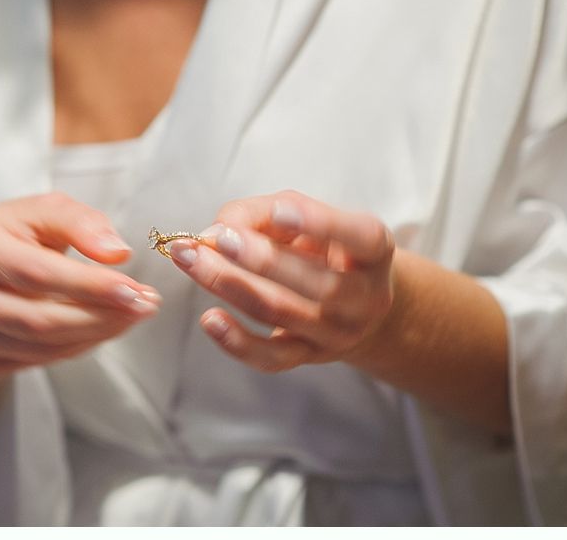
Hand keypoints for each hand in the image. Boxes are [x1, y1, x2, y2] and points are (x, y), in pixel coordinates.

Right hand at [0, 192, 160, 374]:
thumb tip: (117, 254)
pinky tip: (107, 325)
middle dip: (101, 315)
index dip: (89, 284)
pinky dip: (82, 344)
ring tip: (136, 313)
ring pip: (43, 345)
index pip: (36, 273)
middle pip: (40, 319)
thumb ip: (79, 222)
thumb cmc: (11, 235)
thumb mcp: (40, 211)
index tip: (134, 288)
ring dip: (99, 332)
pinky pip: (42, 359)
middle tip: (146, 304)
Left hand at [168, 190, 395, 372]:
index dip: (322, 223)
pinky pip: (272, 359)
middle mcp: (365, 297)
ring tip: (191, 260)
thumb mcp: (309, 217)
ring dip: (231, 284)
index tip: (279, 208)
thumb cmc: (324, 248)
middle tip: (217, 238)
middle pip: (316, 283)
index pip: (360, 236)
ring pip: (282, 312)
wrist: (355, 305)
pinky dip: (237, 341)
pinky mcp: (309, 357)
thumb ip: (265, 212)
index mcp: (374, 251)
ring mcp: (337, 333)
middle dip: (262, 259)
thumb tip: (216, 230)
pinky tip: (209, 319)